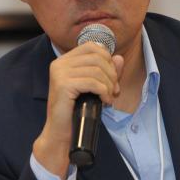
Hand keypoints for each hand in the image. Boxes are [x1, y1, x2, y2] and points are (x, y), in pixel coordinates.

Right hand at [33, 42, 124, 177]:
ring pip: (97, 70)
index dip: (107, 60)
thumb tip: (119, 58)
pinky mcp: (63, 85)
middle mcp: (60, 63)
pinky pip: (93, 82)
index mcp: (65, 60)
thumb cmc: (76, 111)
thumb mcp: (94, 88)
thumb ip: (107, 71)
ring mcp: (60, 73)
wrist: (61, 132)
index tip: (112, 79)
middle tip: (114, 91)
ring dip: (108, 85)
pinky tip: (104, 101)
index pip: (92, 47)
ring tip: (108, 98)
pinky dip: (104, 92)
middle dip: (111, 74)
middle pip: (97, 57)